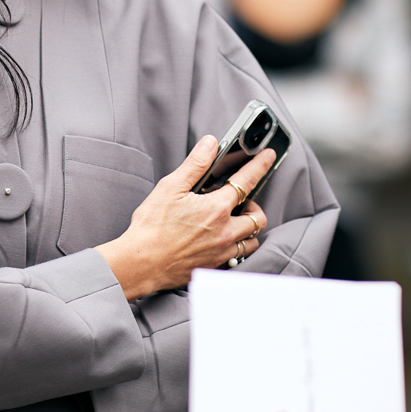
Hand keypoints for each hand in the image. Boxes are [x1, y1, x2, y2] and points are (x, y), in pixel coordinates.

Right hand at [94, 136, 273, 299]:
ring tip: (234, 222)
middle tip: (241, 202)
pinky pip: (238, 257)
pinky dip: (237, 248)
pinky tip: (222, 242)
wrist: (141, 264)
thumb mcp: (170, 188)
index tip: (269, 156)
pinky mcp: (214, 267)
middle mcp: (225, 232)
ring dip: (249, 230)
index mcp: (216, 208)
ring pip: (252, 241)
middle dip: (254, 206)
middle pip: (258, 217)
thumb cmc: (151, 228)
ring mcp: (222, 252)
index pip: (247, 181)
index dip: (260, 165)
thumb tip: (210, 144)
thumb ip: (194, 165)